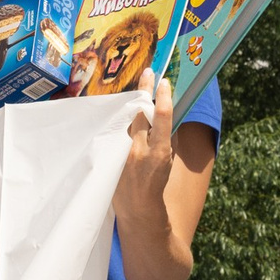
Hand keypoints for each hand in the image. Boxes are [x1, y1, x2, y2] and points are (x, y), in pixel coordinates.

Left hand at [119, 77, 177, 218]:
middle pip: (139, 112)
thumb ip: (165, 138)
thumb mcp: (168, 160)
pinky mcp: (112, 155)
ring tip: (137, 88)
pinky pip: (116, 130)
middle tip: (148, 71)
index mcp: (159, 152)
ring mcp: (123, 152)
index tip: (164, 81)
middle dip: (144, 90)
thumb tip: (163, 114)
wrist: (137, 207)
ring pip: (126, 119)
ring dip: (131, 103)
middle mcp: (139, 150)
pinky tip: (121, 108)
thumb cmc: (157, 183)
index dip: (163, 97)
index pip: (161, 117)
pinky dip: (121, 120)